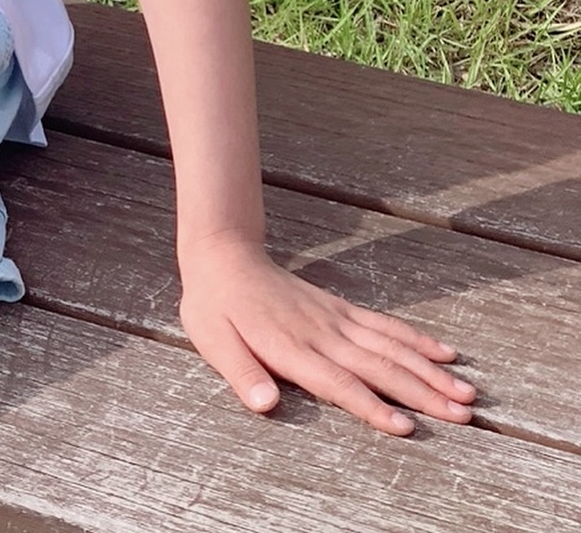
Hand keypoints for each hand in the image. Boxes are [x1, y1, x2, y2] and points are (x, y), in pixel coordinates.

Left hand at [176, 230, 478, 436]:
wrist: (224, 255)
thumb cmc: (215, 306)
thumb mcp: (213, 340)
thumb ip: (241, 372)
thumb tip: (264, 404)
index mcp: (292, 347)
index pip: (338, 383)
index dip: (371, 406)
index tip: (406, 426)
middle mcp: (322, 333)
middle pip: (378, 366)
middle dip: (422, 392)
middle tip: (463, 415)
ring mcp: (335, 318)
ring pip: (390, 346)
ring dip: (430, 370)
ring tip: (467, 393)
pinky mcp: (341, 308)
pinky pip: (384, 325)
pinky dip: (416, 339)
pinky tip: (445, 353)